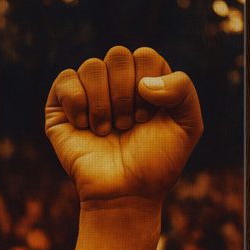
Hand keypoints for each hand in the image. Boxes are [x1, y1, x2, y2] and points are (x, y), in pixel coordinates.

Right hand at [45, 46, 202, 203]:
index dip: (148, 86)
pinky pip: (65, 80)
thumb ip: (183, 89)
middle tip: (127, 126)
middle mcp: (116, 83)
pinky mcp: (61, 107)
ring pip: (92, 67)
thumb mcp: (188, 126)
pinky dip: (78, 103)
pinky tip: (84, 127)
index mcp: (146, 82)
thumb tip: (143, 82)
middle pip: (118, 56)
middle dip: (124, 95)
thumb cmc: (156, 162)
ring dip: (103, 105)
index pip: (145, 56)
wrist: (125, 193)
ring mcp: (89, 93)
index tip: (147, 119)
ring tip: (106, 131)